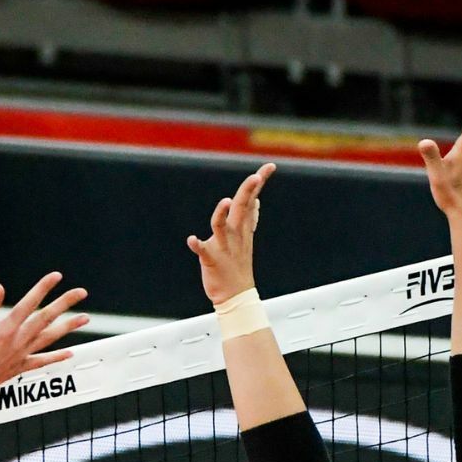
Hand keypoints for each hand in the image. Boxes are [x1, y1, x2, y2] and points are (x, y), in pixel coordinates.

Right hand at [0, 273, 89, 402]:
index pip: (29, 303)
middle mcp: (17, 341)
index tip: (56, 277)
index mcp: (5, 329)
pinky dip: (57, 357)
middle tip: (81, 293)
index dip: (43, 288)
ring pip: (50, 338)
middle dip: (65, 303)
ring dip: (69, 327)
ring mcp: (20, 355)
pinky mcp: (18, 368)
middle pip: (46, 318)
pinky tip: (69, 352)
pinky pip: (42, 361)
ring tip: (84, 318)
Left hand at [186, 163, 275, 305]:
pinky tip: (192, 240)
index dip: (259, 183)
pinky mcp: (211, 260)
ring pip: (222, 227)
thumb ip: (250, 219)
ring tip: (224, 202)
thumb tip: (256, 202)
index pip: (251, 200)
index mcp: (242, 228)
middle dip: (248, 192)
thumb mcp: (247, 239)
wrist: (235, 295)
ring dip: (222, 215)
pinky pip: (203, 251)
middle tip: (256, 177)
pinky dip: (197, 245)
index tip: (269, 166)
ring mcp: (224, 247)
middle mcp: (235, 235)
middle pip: (240, 209)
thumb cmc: (238, 266)